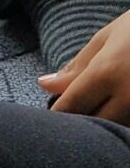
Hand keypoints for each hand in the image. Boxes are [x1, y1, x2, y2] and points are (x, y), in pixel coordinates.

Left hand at [39, 7, 129, 122]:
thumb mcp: (107, 38)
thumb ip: (77, 66)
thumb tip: (46, 86)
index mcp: (107, 72)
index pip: (72, 106)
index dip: (59, 114)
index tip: (53, 117)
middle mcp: (128, 96)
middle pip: (95, 124)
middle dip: (82, 122)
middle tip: (77, 114)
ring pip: (117, 129)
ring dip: (106, 123)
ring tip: (102, 105)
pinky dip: (125, 121)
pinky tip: (120, 107)